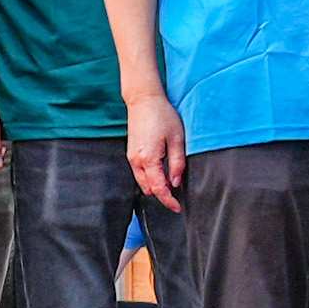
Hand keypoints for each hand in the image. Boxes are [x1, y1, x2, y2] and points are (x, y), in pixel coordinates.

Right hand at [127, 91, 185, 207]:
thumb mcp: (177, 139)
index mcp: (148, 159)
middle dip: (161, 196)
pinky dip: (149, 178)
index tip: (178, 207)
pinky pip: (139, 173)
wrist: (143, 100)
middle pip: (148, 189)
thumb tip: (176, 183)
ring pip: (142, 183)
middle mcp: (136, 161)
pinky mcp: (131, 153)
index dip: (168, 201)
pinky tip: (161, 174)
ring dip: (155, 187)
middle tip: (177, 197)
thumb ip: (177, 163)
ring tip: (170, 186)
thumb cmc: (162, 115)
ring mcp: (131, 157)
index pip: (158, 189)